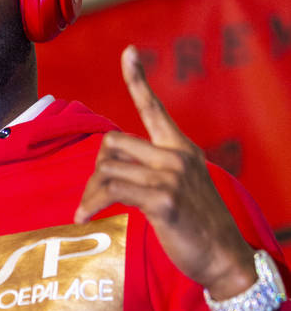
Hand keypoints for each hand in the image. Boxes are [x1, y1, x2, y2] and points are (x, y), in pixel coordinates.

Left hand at [74, 46, 256, 299]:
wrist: (224, 257)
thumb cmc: (198, 227)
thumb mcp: (182, 189)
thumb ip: (155, 172)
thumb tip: (116, 171)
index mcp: (181, 149)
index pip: (155, 109)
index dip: (139, 79)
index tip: (129, 52)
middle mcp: (176, 156)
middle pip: (113, 144)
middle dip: (94, 171)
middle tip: (90, 197)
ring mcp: (170, 177)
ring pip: (107, 168)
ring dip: (89, 192)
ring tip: (87, 212)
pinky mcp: (163, 200)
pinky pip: (112, 191)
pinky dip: (92, 204)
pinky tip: (86, 217)